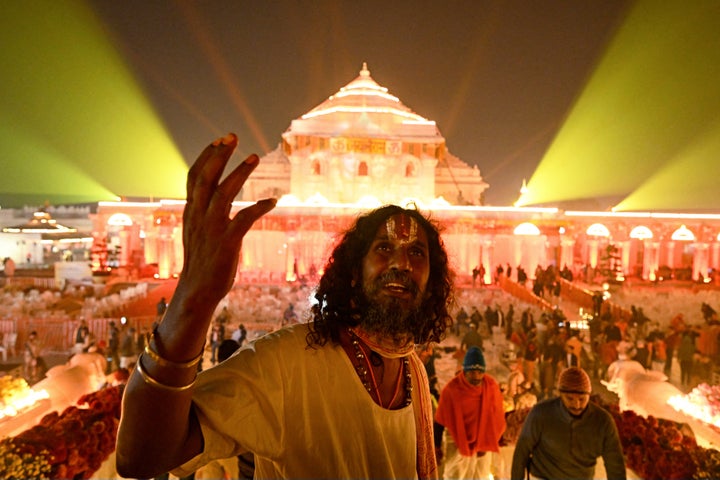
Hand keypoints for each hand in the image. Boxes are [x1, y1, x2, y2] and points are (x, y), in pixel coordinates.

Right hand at [178, 133, 275, 306]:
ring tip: (254, 157)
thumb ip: (202, 211)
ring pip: (223, 193)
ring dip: (239, 173)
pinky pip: (244, 219)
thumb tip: (211, 194)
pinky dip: (258, 207)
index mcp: (190, 212)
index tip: (219, 140)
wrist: (197, 292)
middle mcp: (198, 216)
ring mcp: (211, 229)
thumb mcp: (196, 231)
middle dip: (218, 155)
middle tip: (232, 136)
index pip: (194, 177)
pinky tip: (272, 201)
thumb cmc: (202, 261)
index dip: (205, 156)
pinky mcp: (226, 243)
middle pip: (205, 178)